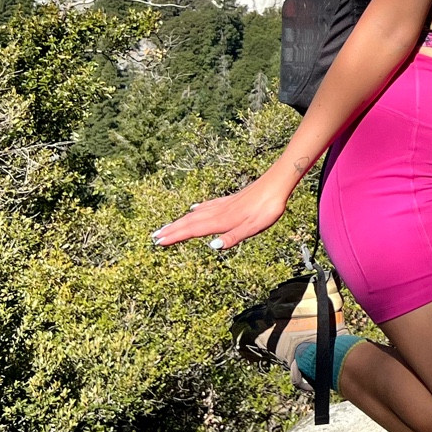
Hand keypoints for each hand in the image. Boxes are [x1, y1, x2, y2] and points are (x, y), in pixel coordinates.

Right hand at [152, 162, 292, 252]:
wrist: (277, 184)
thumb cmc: (268, 208)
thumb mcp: (253, 227)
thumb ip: (233, 237)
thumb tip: (212, 246)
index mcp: (221, 221)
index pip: (193, 230)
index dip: (175, 236)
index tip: (158, 242)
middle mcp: (218, 212)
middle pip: (190, 222)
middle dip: (171, 230)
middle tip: (154, 236)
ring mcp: (223, 205)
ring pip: (196, 214)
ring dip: (180, 221)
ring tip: (168, 226)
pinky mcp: (230, 200)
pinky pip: (208, 206)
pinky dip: (197, 210)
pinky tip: (194, 209)